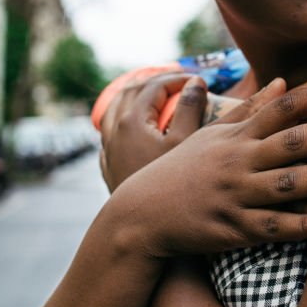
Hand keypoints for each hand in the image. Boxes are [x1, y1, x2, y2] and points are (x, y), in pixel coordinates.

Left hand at [100, 72, 204, 191]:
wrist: (140, 228)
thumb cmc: (169, 185)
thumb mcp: (186, 142)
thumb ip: (190, 108)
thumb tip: (195, 82)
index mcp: (132, 120)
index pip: (155, 85)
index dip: (177, 79)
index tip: (197, 80)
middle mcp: (114, 131)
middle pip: (132, 91)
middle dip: (156, 82)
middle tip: (179, 83)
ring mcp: (109, 148)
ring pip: (115, 109)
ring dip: (135, 96)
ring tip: (154, 94)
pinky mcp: (109, 164)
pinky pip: (110, 131)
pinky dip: (123, 118)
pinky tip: (134, 125)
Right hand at [112, 79, 306, 257]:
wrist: (141, 215)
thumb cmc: (182, 170)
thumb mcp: (212, 134)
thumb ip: (250, 109)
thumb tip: (281, 81)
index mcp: (239, 135)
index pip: (285, 107)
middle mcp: (240, 160)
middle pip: (295, 142)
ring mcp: (237, 194)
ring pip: (289, 184)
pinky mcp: (234, 229)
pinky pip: (273, 227)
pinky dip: (302, 225)